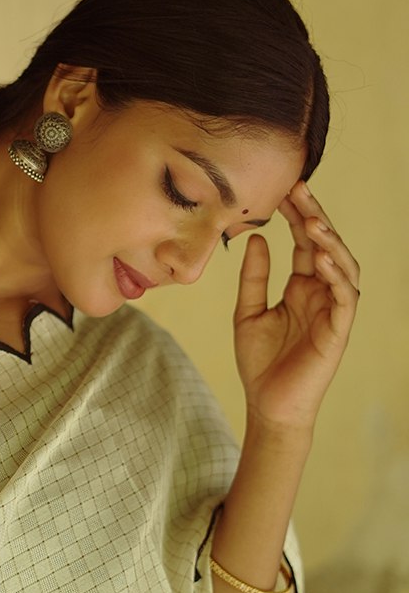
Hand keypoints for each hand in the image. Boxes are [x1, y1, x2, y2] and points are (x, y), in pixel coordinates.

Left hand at [233, 179, 359, 433]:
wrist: (267, 405)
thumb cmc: (260, 363)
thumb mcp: (248, 312)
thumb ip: (254, 277)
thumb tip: (259, 238)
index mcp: (302, 287)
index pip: (305, 243)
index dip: (296, 215)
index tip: (283, 188)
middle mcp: (322, 294)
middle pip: (326, 246)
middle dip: (314, 216)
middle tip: (298, 188)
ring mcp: (333, 311)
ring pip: (343, 266)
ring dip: (330, 242)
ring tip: (312, 220)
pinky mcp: (338, 331)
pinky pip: (344, 298)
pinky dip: (336, 275)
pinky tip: (322, 258)